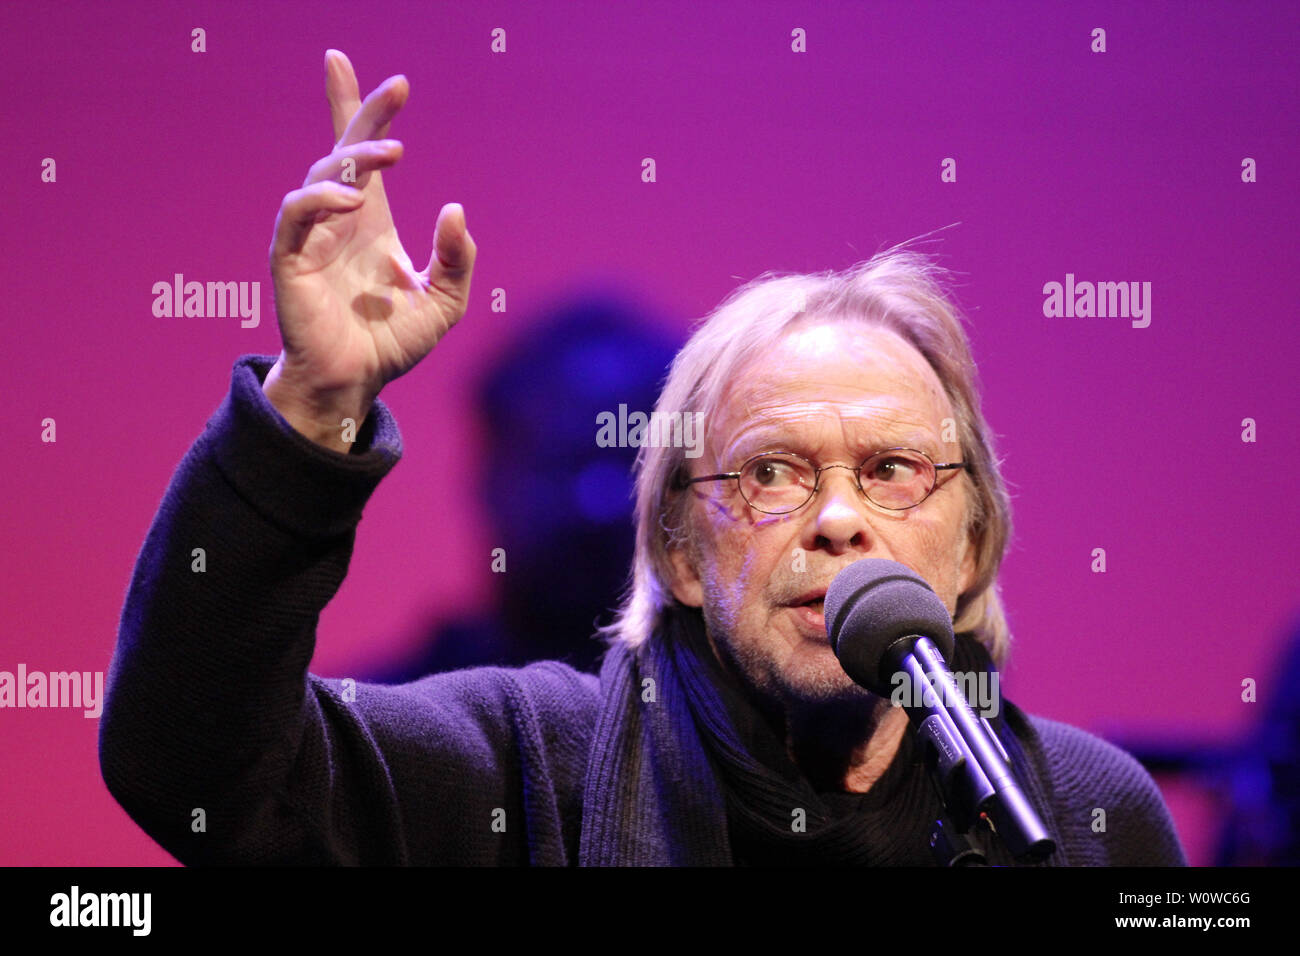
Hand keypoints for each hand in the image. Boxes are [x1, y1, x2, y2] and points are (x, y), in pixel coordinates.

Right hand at [263, 49, 476, 449]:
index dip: (368, 113)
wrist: (357, 383)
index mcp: (372, 223)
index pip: (364, 156)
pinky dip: (320, 200)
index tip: (395, 81)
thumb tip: (455, 209)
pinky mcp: (290, 260)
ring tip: (392, 154)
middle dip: (363, 112)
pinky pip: (295, 216)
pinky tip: (353, 202)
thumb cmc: (392, 342)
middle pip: (343, 151)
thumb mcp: (444, 301)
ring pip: (322, 176)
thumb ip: (456, 259)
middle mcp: (339, 221)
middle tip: (397, 88)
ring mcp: (312, 237)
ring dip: (355, 159)